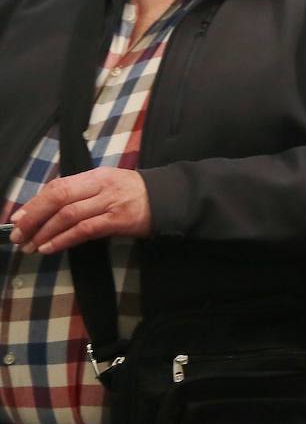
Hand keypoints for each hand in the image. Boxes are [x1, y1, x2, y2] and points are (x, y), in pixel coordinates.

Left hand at [10, 168, 151, 253]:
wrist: (169, 200)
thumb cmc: (135, 194)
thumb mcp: (107, 185)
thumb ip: (82, 193)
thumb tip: (48, 209)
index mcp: (95, 175)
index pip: (58, 186)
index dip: (35, 202)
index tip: (18, 218)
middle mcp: (101, 186)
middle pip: (59, 198)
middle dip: (34, 217)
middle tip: (18, 234)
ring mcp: (110, 203)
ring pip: (69, 215)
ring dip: (45, 232)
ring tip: (31, 246)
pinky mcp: (119, 220)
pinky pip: (85, 230)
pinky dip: (64, 239)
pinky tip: (51, 247)